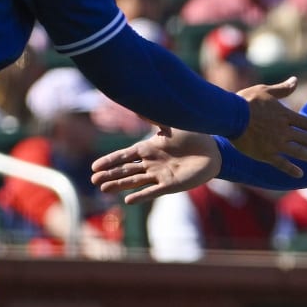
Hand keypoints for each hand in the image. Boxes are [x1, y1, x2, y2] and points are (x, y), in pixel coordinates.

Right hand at [92, 129, 220, 203]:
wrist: (213, 151)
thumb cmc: (194, 135)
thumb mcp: (171, 124)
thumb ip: (154, 117)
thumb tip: (137, 106)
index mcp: (149, 148)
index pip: (124, 156)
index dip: (110, 161)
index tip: (95, 167)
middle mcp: (151, 163)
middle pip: (125, 170)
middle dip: (110, 175)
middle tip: (93, 180)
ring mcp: (159, 175)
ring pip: (135, 181)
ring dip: (119, 185)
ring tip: (104, 189)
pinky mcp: (170, 185)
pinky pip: (152, 191)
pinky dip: (141, 196)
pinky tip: (128, 201)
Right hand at [231, 77, 306, 176]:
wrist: (230, 116)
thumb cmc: (246, 101)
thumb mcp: (265, 90)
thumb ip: (282, 89)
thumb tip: (295, 80)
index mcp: (285, 115)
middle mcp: (284, 131)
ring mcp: (276, 144)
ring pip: (299, 152)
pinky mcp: (265, 154)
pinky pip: (282, 164)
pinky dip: (291, 169)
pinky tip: (300, 174)